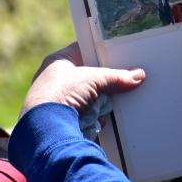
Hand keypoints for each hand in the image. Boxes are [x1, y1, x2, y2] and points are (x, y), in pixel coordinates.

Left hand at [20, 42, 144, 116]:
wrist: (45, 129)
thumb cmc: (60, 94)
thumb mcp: (94, 79)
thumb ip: (116, 77)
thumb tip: (136, 76)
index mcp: (58, 61)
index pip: (83, 51)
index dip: (100, 53)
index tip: (116, 56)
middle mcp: (55, 80)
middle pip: (88, 78)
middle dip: (102, 85)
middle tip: (115, 85)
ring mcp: (57, 101)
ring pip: (88, 99)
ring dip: (98, 105)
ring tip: (103, 107)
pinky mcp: (61, 120)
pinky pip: (84, 116)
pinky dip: (93, 119)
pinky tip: (96, 121)